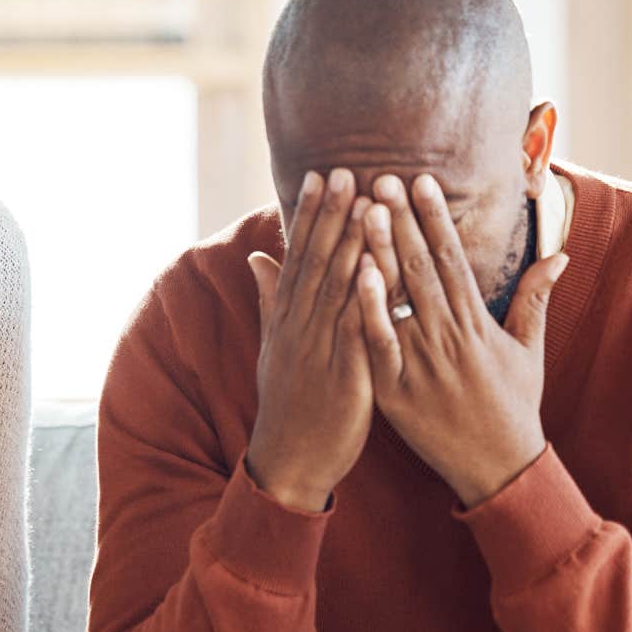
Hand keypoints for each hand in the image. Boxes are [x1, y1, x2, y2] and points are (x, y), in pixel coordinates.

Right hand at [246, 168, 376, 510]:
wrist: (289, 460)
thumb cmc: (289, 403)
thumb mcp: (274, 347)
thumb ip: (270, 299)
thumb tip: (256, 257)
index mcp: (287, 318)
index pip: (298, 256)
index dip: (309, 215)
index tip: (319, 174)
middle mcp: (300, 327)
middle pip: (317, 261)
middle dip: (332, 216)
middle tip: (345, 170)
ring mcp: (320, 349)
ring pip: (337, 288)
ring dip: (351, 243)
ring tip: (366, 203)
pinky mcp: (344, 374)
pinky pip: (357, 329)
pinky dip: (364, 296)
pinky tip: (375, 267)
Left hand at [355, 173, 568, 505]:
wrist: (499, 467)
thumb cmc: (513, 405)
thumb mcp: (529, 349)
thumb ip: (535, 298)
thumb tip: (560, 253)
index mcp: (476, 322)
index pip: (452, 258)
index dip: (435, 217)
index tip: (421, 180)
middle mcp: (449, 336)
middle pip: (421, 268)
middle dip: (401, 220)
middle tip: (380, 177)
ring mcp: (422, 363)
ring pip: (399, 298)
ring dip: (380, 252)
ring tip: (362, 211)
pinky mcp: (397, 392)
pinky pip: (379, 345)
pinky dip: (369, 310)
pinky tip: (355, 276)